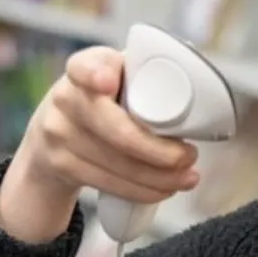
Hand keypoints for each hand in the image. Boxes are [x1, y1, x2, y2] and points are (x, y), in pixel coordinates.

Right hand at [0, 47, 198, 242]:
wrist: (54, 132)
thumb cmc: (106, 101)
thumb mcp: (118, 77)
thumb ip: (144, 79)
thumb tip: (203, 106)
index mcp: (83, 68)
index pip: (84, 65)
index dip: (96, 74)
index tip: (109, 82)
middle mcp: (66, 97)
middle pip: (118, 132)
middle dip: (162, 152)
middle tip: (190, 156)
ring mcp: (59, 133)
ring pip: (119, 164)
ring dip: (161, 177)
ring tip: (188, 177)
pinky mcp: (60, 165)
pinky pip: (109, 183)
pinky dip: (144, 190)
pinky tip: (164, 190)